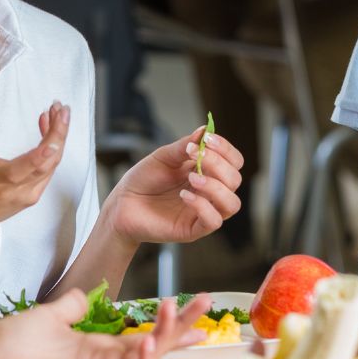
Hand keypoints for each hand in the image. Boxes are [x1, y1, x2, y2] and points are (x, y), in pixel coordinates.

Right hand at [0, 105, 69, 240]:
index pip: (22, 169)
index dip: (42, 153)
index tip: (56, 133)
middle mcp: (13, 191)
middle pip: (46, 163)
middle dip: (58, 133)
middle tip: (60, 108)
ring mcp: (24, 196)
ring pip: (51, 167)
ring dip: (57, 139)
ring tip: (54, 114)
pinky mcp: (29, 197)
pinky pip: (46, 172)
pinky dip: (51, 152)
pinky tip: (46, 135)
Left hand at [0, 291, 214, 358]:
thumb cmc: (11, 344)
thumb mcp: (46, 316)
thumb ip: (69, 307)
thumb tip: (83, 295)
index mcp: (97, 347)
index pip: (143, 334)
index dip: (168, 322)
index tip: (195, 306)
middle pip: (154, 346)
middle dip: (180, 326)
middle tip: (206, 304)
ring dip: (163, 337)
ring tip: (173, 310)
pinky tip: (147, 345)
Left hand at [104, 126, 244, 244]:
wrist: (122, 203)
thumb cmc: (143, 180)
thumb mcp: (163, 157)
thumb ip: (184, 145)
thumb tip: (205, 129)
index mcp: (206, 172)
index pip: (233, 162)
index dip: (226, 150)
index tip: (208, 139)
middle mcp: (210, 192)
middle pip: (235, 180)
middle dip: (218, 165)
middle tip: (196, 156)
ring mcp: (203, 211)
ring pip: (232, 204)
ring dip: (216, 187)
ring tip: (192, 178)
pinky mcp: (194, 229)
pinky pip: (214, 221)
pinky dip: (203, 206)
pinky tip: (184, 196)